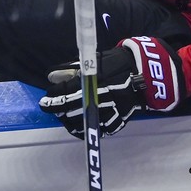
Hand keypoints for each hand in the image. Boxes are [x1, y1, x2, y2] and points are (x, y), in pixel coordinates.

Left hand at [40, 36, 183, 137]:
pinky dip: (83, 128)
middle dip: (56, 108)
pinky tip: (77, 123)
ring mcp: (109, 114)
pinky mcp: (115, 122)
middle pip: (70, 110)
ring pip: (81, 124)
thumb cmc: (118, 65)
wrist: (145, 76)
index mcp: (94, 83)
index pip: (66, 94)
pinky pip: (95, 129)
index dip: (53, 97)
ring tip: (62, 114)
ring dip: (67, 120)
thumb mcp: (94, 61)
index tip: (45, 98)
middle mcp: (100, 100)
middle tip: (49, 106)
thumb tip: (51, 77)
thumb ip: (71, 69)